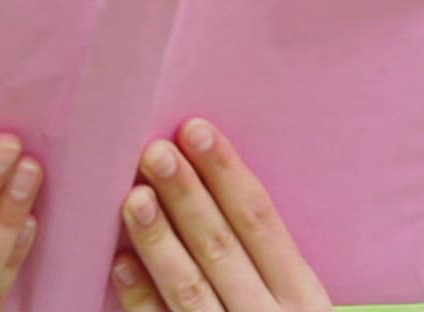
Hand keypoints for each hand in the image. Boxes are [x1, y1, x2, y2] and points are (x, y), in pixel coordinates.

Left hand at [112, 117, 332, 311]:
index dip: (228, 174)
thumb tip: (210, 186)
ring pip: (192, 290)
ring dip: (159, 241)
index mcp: (305, 298)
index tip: (196, 129)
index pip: (263, 222)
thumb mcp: (295, 307)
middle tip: (153, 150)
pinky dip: (142, 299)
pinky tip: (118, 263)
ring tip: (132, 197)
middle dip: (188, 197)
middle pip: (225, 249)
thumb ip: (263, 263)